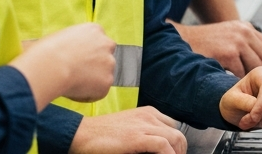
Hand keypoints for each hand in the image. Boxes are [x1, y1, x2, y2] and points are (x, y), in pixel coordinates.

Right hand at [11, 22, 115, 107]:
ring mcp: (109, 63)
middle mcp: (106, 44)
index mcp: (94, 29)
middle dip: (95, 65)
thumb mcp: (59, 37)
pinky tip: (73, 91)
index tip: (77, 61)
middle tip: (76, 74)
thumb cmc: (45, 52)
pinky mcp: (107, 81)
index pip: (97, 41)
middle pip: (105, 56)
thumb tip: (59, 53)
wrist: (49, 66)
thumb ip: (70, 43)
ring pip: (103, 74)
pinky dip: (88, 94)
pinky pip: (99, 91)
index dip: (87, 53)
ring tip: (71, 83)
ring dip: (92, 80)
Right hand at [70, 106, 186, 153]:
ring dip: (177, 153)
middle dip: (180, 150)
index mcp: (147, 113)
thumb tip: (154, 148)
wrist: (81, 134)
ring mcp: (143, 125)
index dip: (176, 143)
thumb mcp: (128, 129)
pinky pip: (163, 146)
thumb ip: (143, 133)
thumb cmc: (101, 135)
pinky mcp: (137, 138)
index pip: (172, 126)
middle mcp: (148, 116)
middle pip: (177, 133)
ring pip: (175, 139)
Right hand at [174, 20, 261, 77]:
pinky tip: (229, 82)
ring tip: (240, 84)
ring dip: (250, 79)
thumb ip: (254, 45)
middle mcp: (244, 32)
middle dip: (261, 74)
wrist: (181, 40)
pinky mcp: (227, 54)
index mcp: (246, 27)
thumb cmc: (206, 42)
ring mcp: (236, 42)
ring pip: (256, 68)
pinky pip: (242, 74)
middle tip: (250, 83)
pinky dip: (237, 82)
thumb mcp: (232, 35)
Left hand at [218, 66, 261, 130]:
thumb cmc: (235, 101)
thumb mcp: (231, 99)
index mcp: (261, 73)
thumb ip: (244, 102)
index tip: (252, 118)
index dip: (261, 105)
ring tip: (253, 121)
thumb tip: (257, 108)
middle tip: (245, 122)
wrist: (238, 108)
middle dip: (259, 117)